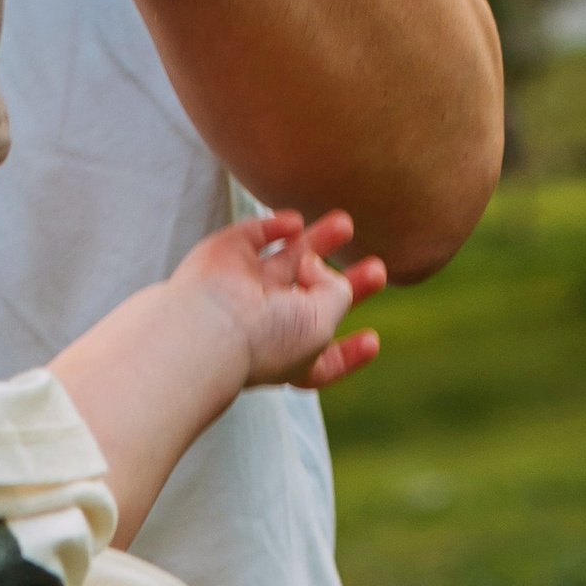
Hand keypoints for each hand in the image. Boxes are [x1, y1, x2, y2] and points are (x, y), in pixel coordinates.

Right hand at [173, 209, 386, 396]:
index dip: (349, 352)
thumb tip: (320, 263)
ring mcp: (243, 289)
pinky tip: (294, 224)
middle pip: (311, 302)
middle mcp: (265, 324)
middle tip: (379, 269)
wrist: (207, 324)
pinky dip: (275, 226)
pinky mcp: (224, 257)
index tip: (372, 341)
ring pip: (286, 262)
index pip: (323, 361)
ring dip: (317, 243)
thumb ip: (338, 293)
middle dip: (345, 286)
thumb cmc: (266, 337)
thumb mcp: (322, 323)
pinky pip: (254, 235)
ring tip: (346, 224)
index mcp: (288, 358)